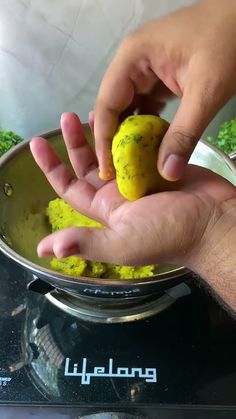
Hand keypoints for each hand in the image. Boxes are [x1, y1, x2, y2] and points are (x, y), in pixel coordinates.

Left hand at [30, 113, 234, 271]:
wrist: (213, 222)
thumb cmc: (168, 234)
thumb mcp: (122, 242)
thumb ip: (86, 242)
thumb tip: (43, 248)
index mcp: (105, 209)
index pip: (69, 186)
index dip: (52, 167)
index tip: (38, 142)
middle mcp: (119, 192)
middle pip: (90, 163)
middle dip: (76, 141)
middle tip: (68, 116)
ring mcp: (140, 176)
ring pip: (114, 150)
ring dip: (102, 132)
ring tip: (94, 110)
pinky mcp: (160, 163)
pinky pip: (140, 144)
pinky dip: (130, 129)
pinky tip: (125, 113)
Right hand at [93, 0, 235, 180]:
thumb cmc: (227, 43)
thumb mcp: (206, 91)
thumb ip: (185, 133)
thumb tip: (167, 173)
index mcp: (133, 58)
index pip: (106, 104)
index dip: (103, 139)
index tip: (108, 170)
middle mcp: (132, 63)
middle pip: (114, 107)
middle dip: (116, 140)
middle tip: (119, 172)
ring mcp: (146, 69)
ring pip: (130, 109)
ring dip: (132, 136)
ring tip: (132, 165)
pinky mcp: (160, 77)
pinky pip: (146, 106)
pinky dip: (148, 127)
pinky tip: (150, 147)